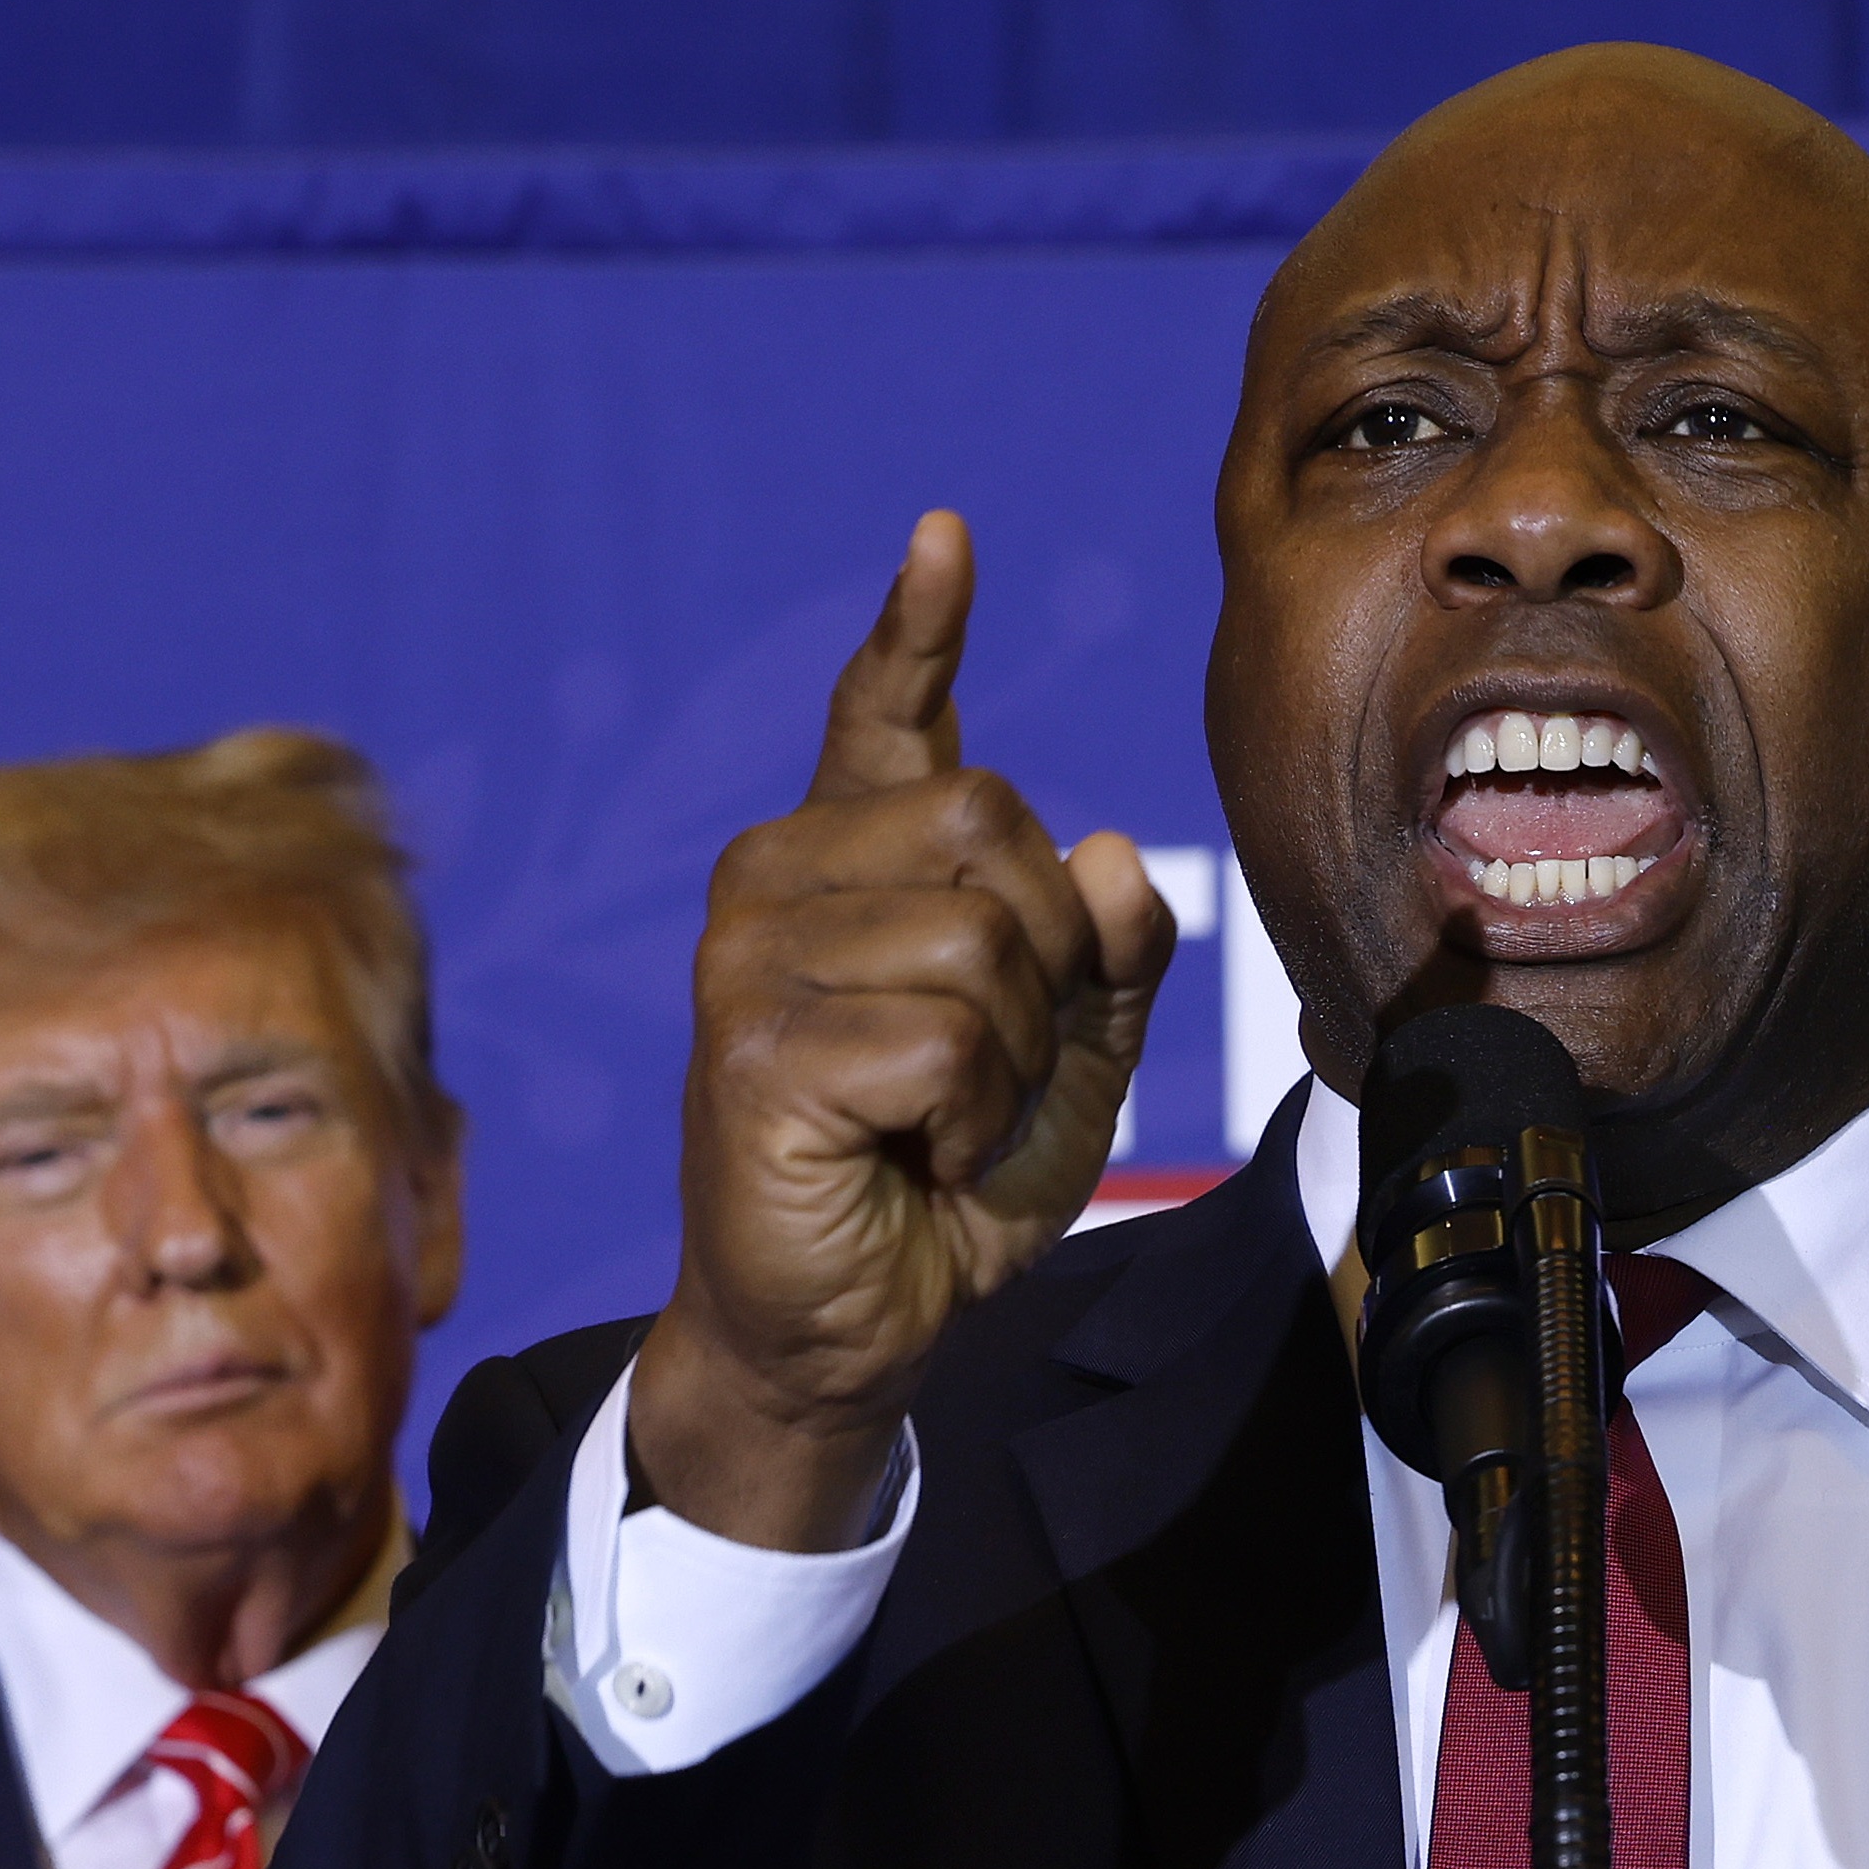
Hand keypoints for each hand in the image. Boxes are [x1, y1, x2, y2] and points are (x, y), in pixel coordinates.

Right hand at [628, 510, 1177, 1546]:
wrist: (851, 1328)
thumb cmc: (939, 1186)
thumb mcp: (1066, 1060)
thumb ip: (1105, 953)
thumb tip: (1119, 852)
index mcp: (845, 863)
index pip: (884, 719)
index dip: (918, 632)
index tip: (946, 539)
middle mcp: (776, 878)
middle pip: (997, 831)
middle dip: (1050, 965)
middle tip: (990, 1073)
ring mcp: (748, 956)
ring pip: (982, 939)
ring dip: (1013, 1056)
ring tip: (943, 1120)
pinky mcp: (754, 1046)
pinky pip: (947, 1035)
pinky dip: (972, 1111)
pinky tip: (913, 1151)